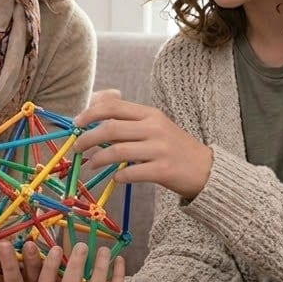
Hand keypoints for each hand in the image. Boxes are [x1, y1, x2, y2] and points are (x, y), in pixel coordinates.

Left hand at [73, 89, 212, 199]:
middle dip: (87, 138)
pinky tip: (115, 178)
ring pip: (118, 151)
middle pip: (110, 128)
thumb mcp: (154, 124)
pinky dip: (118, 176)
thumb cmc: (174, 147)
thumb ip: (128, 117)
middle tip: (76, 148)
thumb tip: (94, 103)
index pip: (113, 106)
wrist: (206, 169)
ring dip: (98, 159)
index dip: (89, 113)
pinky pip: (132, 173)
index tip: (76, 124)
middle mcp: (154, 128)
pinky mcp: (164, 170)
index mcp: (150, 114)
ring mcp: (160, 149)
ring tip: (90, 165)